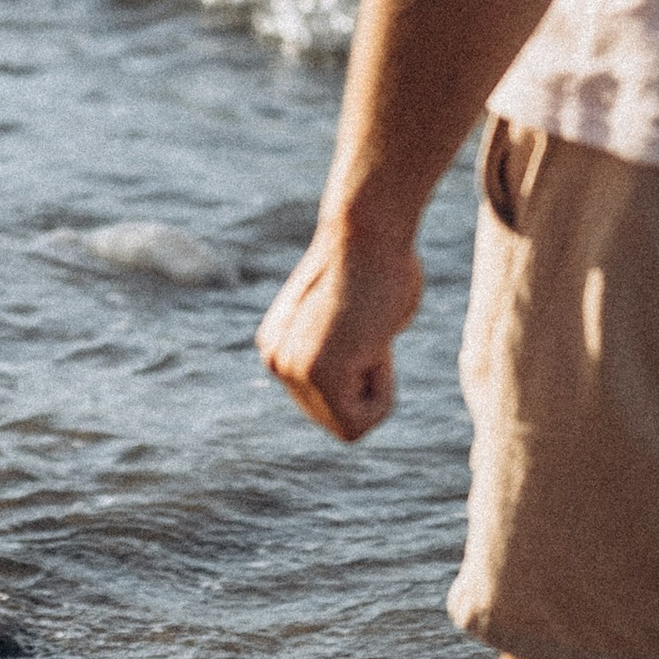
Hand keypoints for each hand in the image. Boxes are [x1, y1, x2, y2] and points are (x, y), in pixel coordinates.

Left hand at [256, 223, 424, 442]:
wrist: (369, 234)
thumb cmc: (377, 264)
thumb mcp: (350, 318)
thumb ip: (341, 347)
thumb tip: (357, 350)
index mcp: (279, 348)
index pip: (330, 402)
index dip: (363, 377)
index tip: (363, 330)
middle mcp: (276, 362)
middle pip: (338, 418)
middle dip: (367, 386)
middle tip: (368, 331)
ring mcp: (291, 370)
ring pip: (352, 423)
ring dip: (376, 386)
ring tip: (368, 334)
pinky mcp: (316, 375)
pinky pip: (359, 424)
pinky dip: (382, 394)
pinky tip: (372, 345)